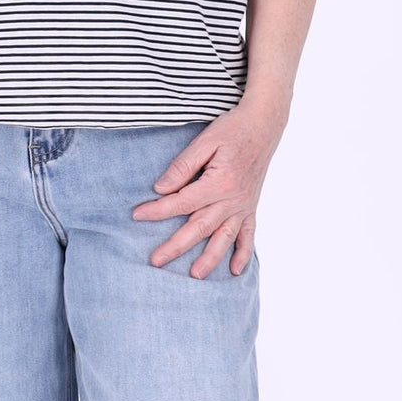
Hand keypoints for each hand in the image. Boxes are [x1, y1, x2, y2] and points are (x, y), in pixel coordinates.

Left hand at [131, 101, 284, 277]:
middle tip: (156, 261)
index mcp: (218, 182)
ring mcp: (244, 205)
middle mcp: (232, 199)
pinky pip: (249, 234)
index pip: (181, 202)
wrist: (264, 125)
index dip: (158, 210)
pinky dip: (244, 253)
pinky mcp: (251, 206)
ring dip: (210, 258)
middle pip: (199, 227)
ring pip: (224, 238)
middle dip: (176, 246)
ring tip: (195, 275)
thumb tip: (161, 188)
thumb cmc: (232, 129)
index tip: (137, 215)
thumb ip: (183, 166)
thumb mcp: (205, 141)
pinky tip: (236, 270)